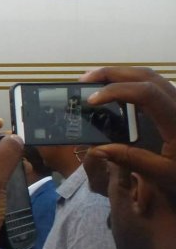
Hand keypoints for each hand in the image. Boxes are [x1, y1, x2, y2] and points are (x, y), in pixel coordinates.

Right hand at [81, 67, 175, 192]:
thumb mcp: (164, 175)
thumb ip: (132, 160)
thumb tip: (96, 149)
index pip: (145, 93)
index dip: (116, 91)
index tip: (92, 100)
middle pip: (145, 75)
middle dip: (112, 73)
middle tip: (84, 80)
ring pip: (149, 76)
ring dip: (120, 74)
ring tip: (94, 82)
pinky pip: (153, 85)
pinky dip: (130, 82)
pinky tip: (114, 92)